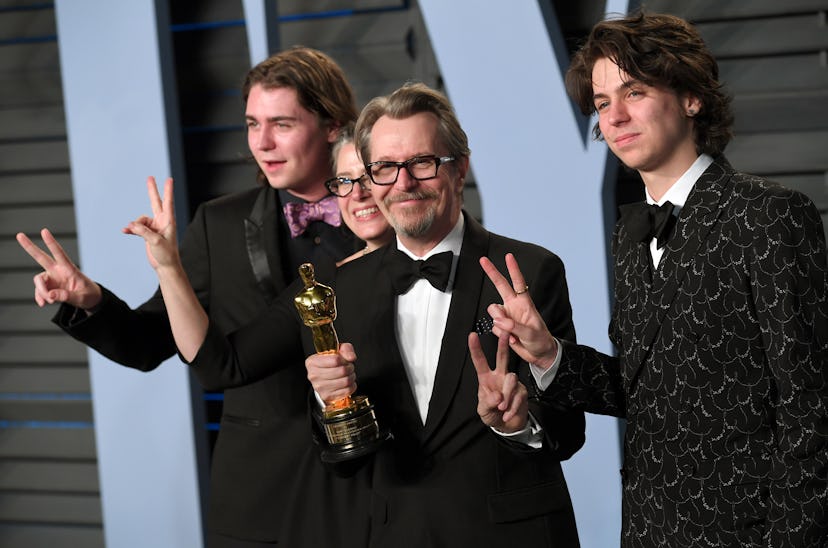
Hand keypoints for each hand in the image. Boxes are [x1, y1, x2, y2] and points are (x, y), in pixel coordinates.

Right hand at [16, 228, 102, 308]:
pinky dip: (40, 297)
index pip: (59, 254)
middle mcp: (58, 271)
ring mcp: (52, 278)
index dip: (51, 243)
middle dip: (30, 247)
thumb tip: (50, 295)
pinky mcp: (48, 286)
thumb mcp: (82, 298)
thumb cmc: (89, 295)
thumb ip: (67, 296)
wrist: (89, 300)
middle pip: (41, 257)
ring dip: (41, 292)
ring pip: (38, 280)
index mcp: (69, 269)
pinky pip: (39, 291)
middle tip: (19, 235)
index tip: (44, 231)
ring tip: (49, 302)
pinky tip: (44, 303)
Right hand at [122, 176, 178, 271]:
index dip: (168, 190)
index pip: (168, 202)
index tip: (169, 179)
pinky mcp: (148, 233)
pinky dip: (131, 229)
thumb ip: (143, 231)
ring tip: (129, 230)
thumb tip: (132, 224)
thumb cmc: (166, 254)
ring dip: (134, 224)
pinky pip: (137, 227)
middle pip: (156, 202)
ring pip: (140, 219)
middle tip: (149, 177)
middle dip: (152, 190)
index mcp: (169, 221)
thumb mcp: (155, 242)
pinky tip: (125, 231)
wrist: (165, 266)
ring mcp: (154, 226)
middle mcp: (162, 221)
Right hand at [305, 343, 357, 403]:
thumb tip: (351, 357)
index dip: (344, 359)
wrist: (325, 378)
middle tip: (349, 367)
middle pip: (341, 371)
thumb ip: (346, 349)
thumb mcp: (337, 350)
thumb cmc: (331, 363)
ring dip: (351, 377)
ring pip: (345, 381)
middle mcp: (313, 375)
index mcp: (312, 362)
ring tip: (348, 374)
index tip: (344, 360)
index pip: (335, 360)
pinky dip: (351, 386)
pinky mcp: (327, 396)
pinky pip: (347, 391)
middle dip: (350, 368)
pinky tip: (348, 383)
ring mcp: (319, 387)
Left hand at [469, 332, 527, 432]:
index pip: (480, 362)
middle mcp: (499, 377)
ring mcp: (512, 383)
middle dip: (503, 345)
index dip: (476, 349)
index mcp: (486, 378)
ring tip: (502, 408)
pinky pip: (519, 395)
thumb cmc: (492, 414)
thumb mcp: (484, 411)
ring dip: (507, 396)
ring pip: (511, 379)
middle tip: (505, 334)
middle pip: (502, 358)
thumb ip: (488, 403)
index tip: (472, 335)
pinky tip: (507, 414)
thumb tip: (497, 396)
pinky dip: (512, 407)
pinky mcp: (522, 391)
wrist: (507, 426)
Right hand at [480, 253, 557, 368]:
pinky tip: (512, 339)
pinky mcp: (502, 327)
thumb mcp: (531, 334)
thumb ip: (514, 326)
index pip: (518, 283)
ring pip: (493, 311)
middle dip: (492, 272)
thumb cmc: (540, 341)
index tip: (508, 256)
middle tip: (483, 260)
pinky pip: (494, 327)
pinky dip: (501, 334)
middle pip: (500, 285)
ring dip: (500, 322)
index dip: (513, 269)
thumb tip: (499, 321)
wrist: (539, 354)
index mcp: (525, 303)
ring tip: (512, 334)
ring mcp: (507, 316)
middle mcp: (514, 306)